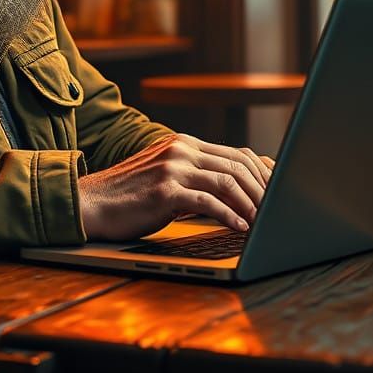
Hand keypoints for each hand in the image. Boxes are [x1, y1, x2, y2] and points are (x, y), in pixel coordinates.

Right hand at [77, 133, 274, 241]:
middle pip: (238, 164)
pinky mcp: (164, 190)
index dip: (264, 173)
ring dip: (252, 204)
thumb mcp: (167, 175)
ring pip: (227, 181)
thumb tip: (238, 188)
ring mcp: (172, 168)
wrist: (91, 203)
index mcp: (184, 143)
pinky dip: (230, 216)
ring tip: (265, 222)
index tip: (280, 192)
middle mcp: (180, 149)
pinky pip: (208, 202)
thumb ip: (197, 174)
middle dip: (264, 189)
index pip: (237, 153)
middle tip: (279, 210)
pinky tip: (241, 228)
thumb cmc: (131, 195)